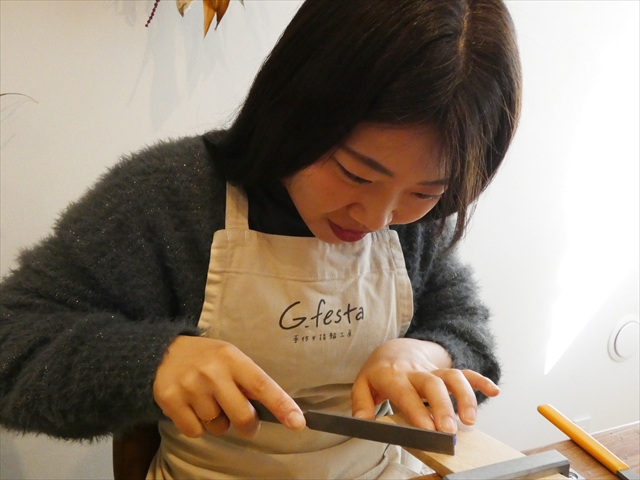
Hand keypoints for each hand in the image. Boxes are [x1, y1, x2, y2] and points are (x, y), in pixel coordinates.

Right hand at [153, 335, 304, 437]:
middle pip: (242, 416)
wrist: (160, 352)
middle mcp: (212, 372)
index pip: (262, 385)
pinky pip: (196, 431)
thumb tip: (274, 408)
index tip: (298, 422)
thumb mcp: (229, 357)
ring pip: (218, 427)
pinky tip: (191, 407)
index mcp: (232, 358)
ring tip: (207, 402)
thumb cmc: (206, 358)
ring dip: (218, 422)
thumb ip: (248, 380)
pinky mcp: (170, 401)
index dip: (282, 405)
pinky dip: (197, 426)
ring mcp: (190, 387)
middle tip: (246, 424)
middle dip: (248, 426)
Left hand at [351, 338, 498, 433]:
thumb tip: (362, 422)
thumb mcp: (362, 384)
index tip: (428, 429)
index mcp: (393, 376)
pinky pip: (466, 372)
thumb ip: (361, 403)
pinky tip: (494, 391)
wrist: (393, 348)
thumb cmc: (379, 372)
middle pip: (432, 383)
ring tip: (470, 420)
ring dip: (465, 396)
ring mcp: (433, 369)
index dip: (417, 410)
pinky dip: (481, 380)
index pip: (406, 392)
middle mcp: (415, 371)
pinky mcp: (446, 370)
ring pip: (452, 376)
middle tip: (449, 431)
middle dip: (443, 406)